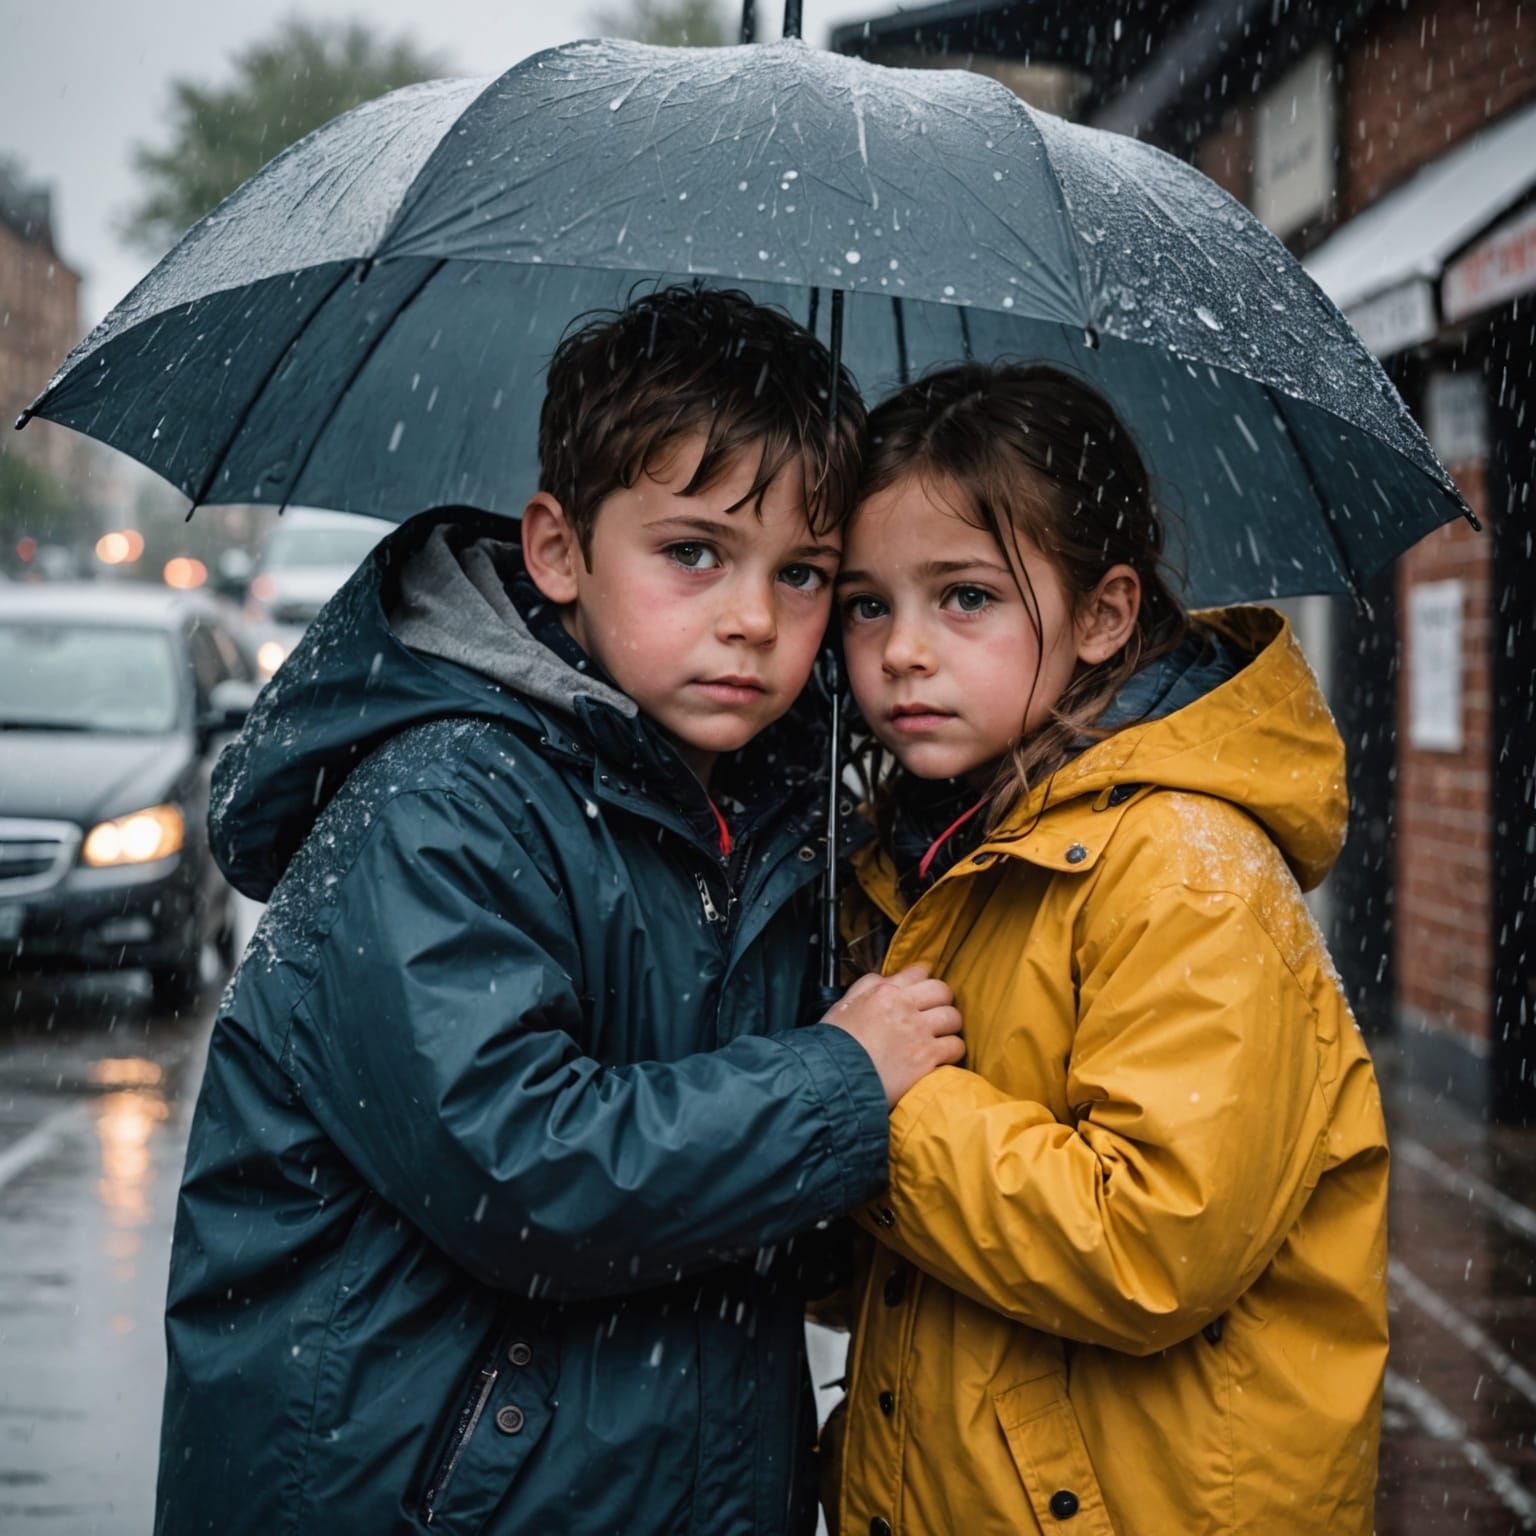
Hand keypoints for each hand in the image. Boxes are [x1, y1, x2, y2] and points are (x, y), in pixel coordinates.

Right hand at [823, 964, 962, 1107]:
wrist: (835, 1078)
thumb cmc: (834, 1044)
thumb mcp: (843, 1005)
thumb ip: (865, 987)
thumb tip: (884, 978)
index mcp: (884, 992)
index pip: (918, 972)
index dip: (923, 982)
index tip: (923, 993)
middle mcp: (904, 1007)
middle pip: (942, 990)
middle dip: (942, 1001)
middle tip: (936, 1013)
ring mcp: (918, 1032)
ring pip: (953, 1018)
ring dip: (949, 1026)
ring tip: (941, 1036)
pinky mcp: (927, 1057)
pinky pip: (956, 1046)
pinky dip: (952, 1051)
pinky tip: (942, 1056)